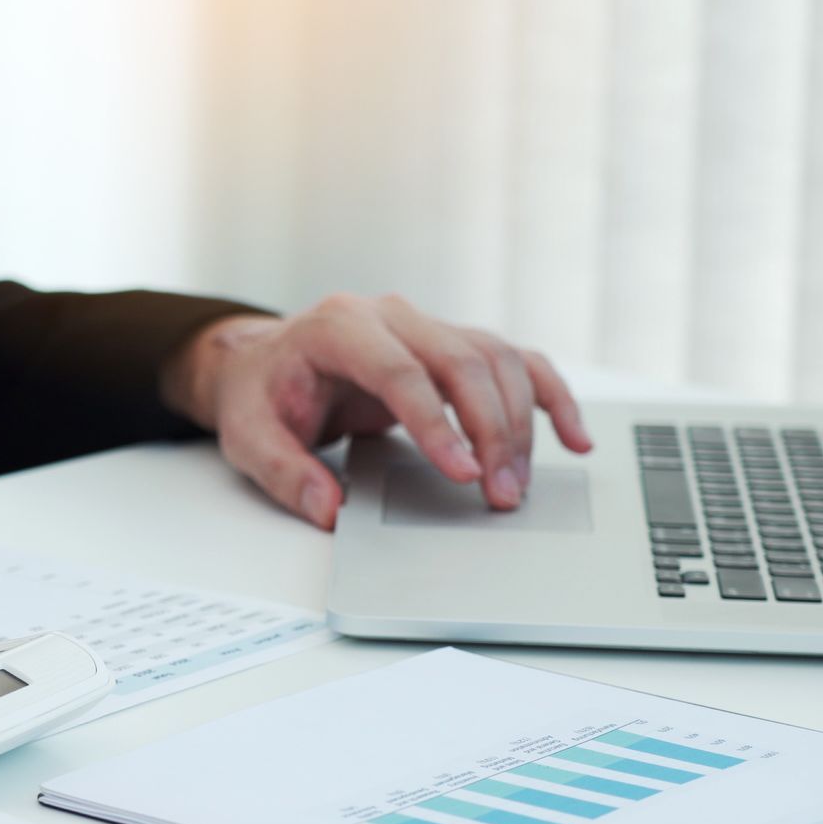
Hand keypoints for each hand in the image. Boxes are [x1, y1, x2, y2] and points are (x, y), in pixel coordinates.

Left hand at [162, 294, 590, 528]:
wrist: (267, 365)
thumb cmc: (263, 397)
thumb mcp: (249, 438)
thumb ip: (284, 473)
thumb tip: (328, 509)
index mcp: (338, 327)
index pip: (399, 371)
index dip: (437, 424)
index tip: (463, 474)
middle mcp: (390, 315)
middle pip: (462, 361)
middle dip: (491, 430)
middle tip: (499, 494)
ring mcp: (427, 325)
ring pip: (496, 361)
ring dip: (520, 424)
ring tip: (517, 487)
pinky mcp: (451, 345)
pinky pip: (514, 362)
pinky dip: (549, 397)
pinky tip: (573, 439)